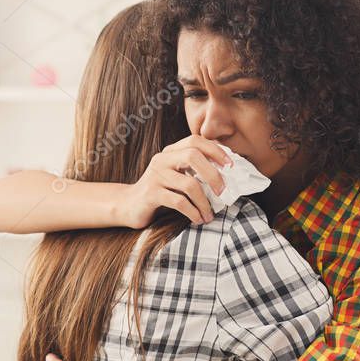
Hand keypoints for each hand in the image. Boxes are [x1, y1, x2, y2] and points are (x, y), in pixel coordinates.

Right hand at [117, 135, 231, 228]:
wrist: (129, 206)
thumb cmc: (160, 192)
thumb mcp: (176, 177)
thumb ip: (193, 171)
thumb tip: (226, 174)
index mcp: (170, 152)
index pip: (195, 141)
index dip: (215, 150)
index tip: (230, 166)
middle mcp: (162, 160)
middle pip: (193, 156)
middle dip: (213, 174)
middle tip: (223, 192)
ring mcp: (155, 176)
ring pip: (189, 184)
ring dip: (205, 202)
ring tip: (209, 215)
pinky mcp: (151, 194)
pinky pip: (179, 202)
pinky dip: (193, 212)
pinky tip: (198, 219)